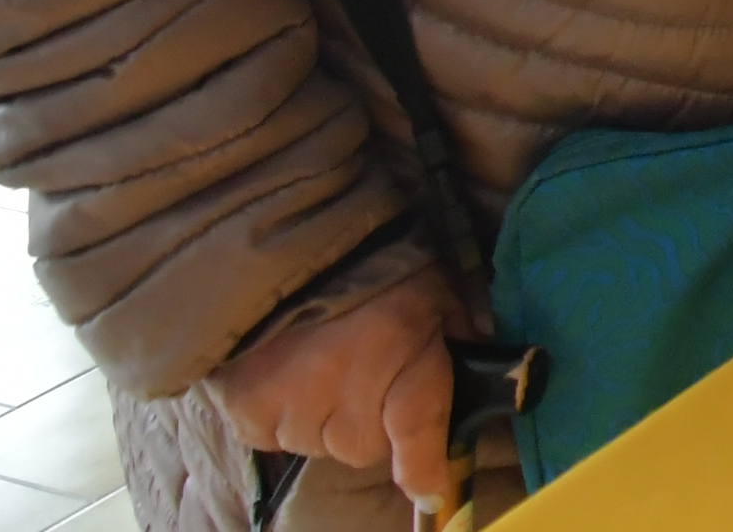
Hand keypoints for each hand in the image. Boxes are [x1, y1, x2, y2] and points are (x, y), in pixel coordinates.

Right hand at [211, 266, 457, 511]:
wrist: (279, 245)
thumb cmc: (372, 261)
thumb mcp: (434, 288)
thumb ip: (461, 332)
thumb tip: (487, 366)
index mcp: (398, 350)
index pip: (418, 430)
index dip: (426, 465)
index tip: (432, 487)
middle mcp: (342, 388)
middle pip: (363, 447)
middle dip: (369, 421)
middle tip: (364, 373)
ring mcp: (289, 404)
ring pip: (316, 444)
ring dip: (323, 417)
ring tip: (319, 364)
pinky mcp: (245, 410)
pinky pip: (272, 436)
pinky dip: (280, 414)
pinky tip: (285, 372)